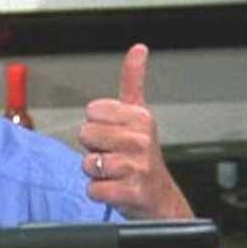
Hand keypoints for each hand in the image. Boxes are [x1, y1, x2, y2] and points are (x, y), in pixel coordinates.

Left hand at [78, 44, 192, 219]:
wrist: (161, 199)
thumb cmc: (143, 157)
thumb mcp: (140, 115)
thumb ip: (133, 81)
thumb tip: (138, 48)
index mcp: (141, 117)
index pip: (92, 111)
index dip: (98, 126)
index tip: (116, 136)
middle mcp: (141, 140)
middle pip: (85, 135)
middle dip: (95, 148)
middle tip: (115, 156)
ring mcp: (137, 167)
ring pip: (87, 163)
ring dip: (95, 172)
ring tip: (115, 173)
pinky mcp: (131, 192)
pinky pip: (93, 189)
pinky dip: (99, 193)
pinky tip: (115, 189)